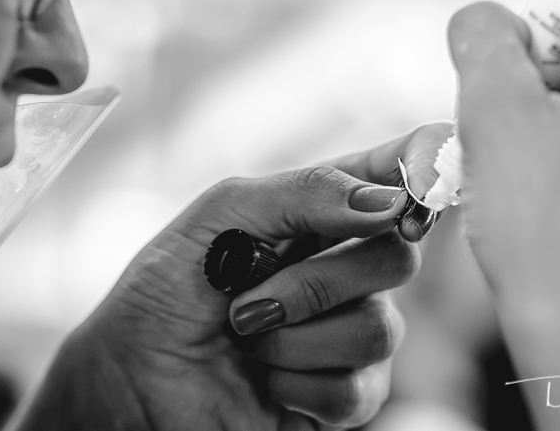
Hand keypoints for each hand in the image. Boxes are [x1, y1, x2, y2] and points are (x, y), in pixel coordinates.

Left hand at [16, 124, 450, 430]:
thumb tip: (390, 203)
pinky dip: (295, 382)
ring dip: (293, 335)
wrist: (132, 379)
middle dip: (315, 280)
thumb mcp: (220, 217)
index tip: (417, 186)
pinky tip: (263, 378)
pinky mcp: (345, 395)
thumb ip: (305, 195)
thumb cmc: (166, 290)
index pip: (397, 173)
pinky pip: (359, 389)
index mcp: (319, 209)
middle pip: (398, 255)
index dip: (427, 164)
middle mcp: (345, 266)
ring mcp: (348, 332)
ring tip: (243, 337)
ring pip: (380, 328)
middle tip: (248, 297)